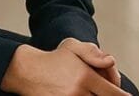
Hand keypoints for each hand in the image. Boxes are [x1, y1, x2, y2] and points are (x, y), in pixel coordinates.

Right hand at [0, 39, 128, 95]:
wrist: (27, 71)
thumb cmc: (53, 58)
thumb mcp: (73, 46)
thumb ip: (94, 53)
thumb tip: (110, 61)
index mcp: (85, 77)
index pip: (111, 92)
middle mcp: (78, 92)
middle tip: (110, 90)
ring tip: (91, 88)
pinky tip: (84, 93)